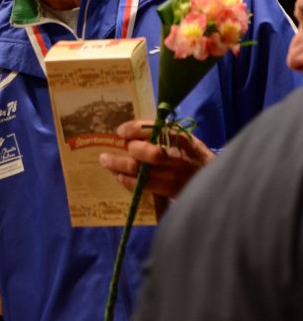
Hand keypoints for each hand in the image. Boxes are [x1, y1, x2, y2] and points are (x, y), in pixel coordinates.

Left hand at [98, 120, 215, 199]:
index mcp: (183, 140)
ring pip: (142, 173)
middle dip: (128, 150)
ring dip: (119, 166)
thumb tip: (129, 130)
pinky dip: (127, 180)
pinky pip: (144, 186)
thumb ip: (160, 132)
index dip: (136, 129)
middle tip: (111, 148)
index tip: (121, 131)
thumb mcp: (183, 139)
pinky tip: (118, 175)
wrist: (214, 181)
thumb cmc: (192, 156)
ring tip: (106, 161)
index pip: (159, 130)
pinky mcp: (171, 191)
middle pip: (151, 154)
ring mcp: (176, 176)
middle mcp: (180, 158)